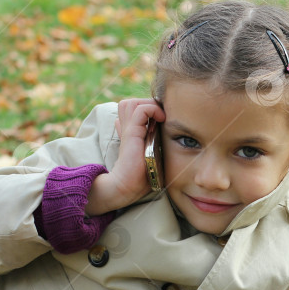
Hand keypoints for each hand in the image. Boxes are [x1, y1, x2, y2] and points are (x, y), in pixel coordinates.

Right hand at [86, 98, 164, 214]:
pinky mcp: (131, 133)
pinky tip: (161, 119)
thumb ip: (144, 146)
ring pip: (132, 102)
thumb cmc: (139, 177)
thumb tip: (145, 138)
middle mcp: (127, 129)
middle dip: (148, 105)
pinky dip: (152, 109)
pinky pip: (141, 110)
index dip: (148, 110)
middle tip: (161, 117)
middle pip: (130, 103)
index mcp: (129, 132)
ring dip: (150, 105)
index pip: (133, 109)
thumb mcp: (145, 156)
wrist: (127, 187)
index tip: (162, 119)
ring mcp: (128, 130)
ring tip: (161, 117)